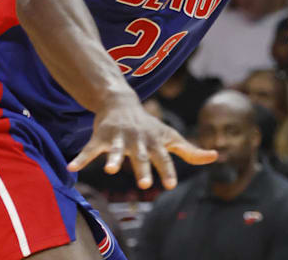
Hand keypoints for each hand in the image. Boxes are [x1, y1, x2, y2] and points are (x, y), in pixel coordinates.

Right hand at [67, 94, 216, 188]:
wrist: (121, 103)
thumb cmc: (150, 126)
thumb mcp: (171, 137)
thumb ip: (190, 150)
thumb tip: (216, 157)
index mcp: (155, 142)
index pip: (164, 158)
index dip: (167, 170)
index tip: (169, 185)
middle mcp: (137, 140)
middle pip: (141, 156)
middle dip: (142, 169)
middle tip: (144, 184)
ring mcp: (118, 138)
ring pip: (115, 150)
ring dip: (112, 159)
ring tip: (110, 170)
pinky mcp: (100, 137)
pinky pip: (89, 149)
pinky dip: (80, 159)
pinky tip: (71, 169)